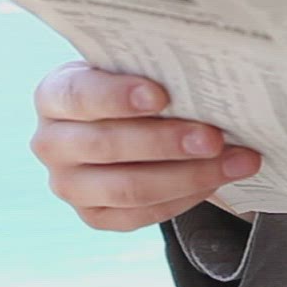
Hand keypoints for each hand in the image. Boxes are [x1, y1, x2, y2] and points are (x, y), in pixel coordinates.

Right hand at [31, 61, 260, 230]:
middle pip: (106, 146)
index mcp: (54, 95)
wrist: (126, 124)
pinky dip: (184, 198)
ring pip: (127, 188)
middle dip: (166, 142)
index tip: (162, 95)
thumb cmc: (135, 87)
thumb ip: (155, 70)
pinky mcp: (93, 216)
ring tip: (235, 161)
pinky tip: (218, 181)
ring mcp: (69, 186)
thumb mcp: (134, 70)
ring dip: (187, 176)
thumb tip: (206, 75)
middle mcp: (51, 143)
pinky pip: (140, 215)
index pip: (79, 95)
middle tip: (215, 137)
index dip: (118, 96)